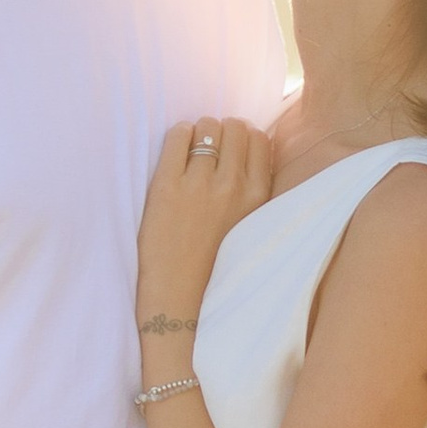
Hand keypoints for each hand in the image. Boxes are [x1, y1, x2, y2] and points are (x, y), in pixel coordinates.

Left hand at [137, 119, 274, 326]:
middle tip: (208, 150)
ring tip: (190, 153)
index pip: (259, 139)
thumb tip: (249, 151)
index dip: (242, 138)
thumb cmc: (214, 267)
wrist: (181, 301)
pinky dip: (178, 136)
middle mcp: (233, 186)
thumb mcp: (250, 228)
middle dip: (221, 132)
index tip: (230, 149)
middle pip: (234, 127)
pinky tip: (175, 151)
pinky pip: (177, 136)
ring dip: (199, 133)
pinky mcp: (167, 186)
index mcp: (258, 197)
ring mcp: (200, 185)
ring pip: (207, 127)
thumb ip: (253, 193)